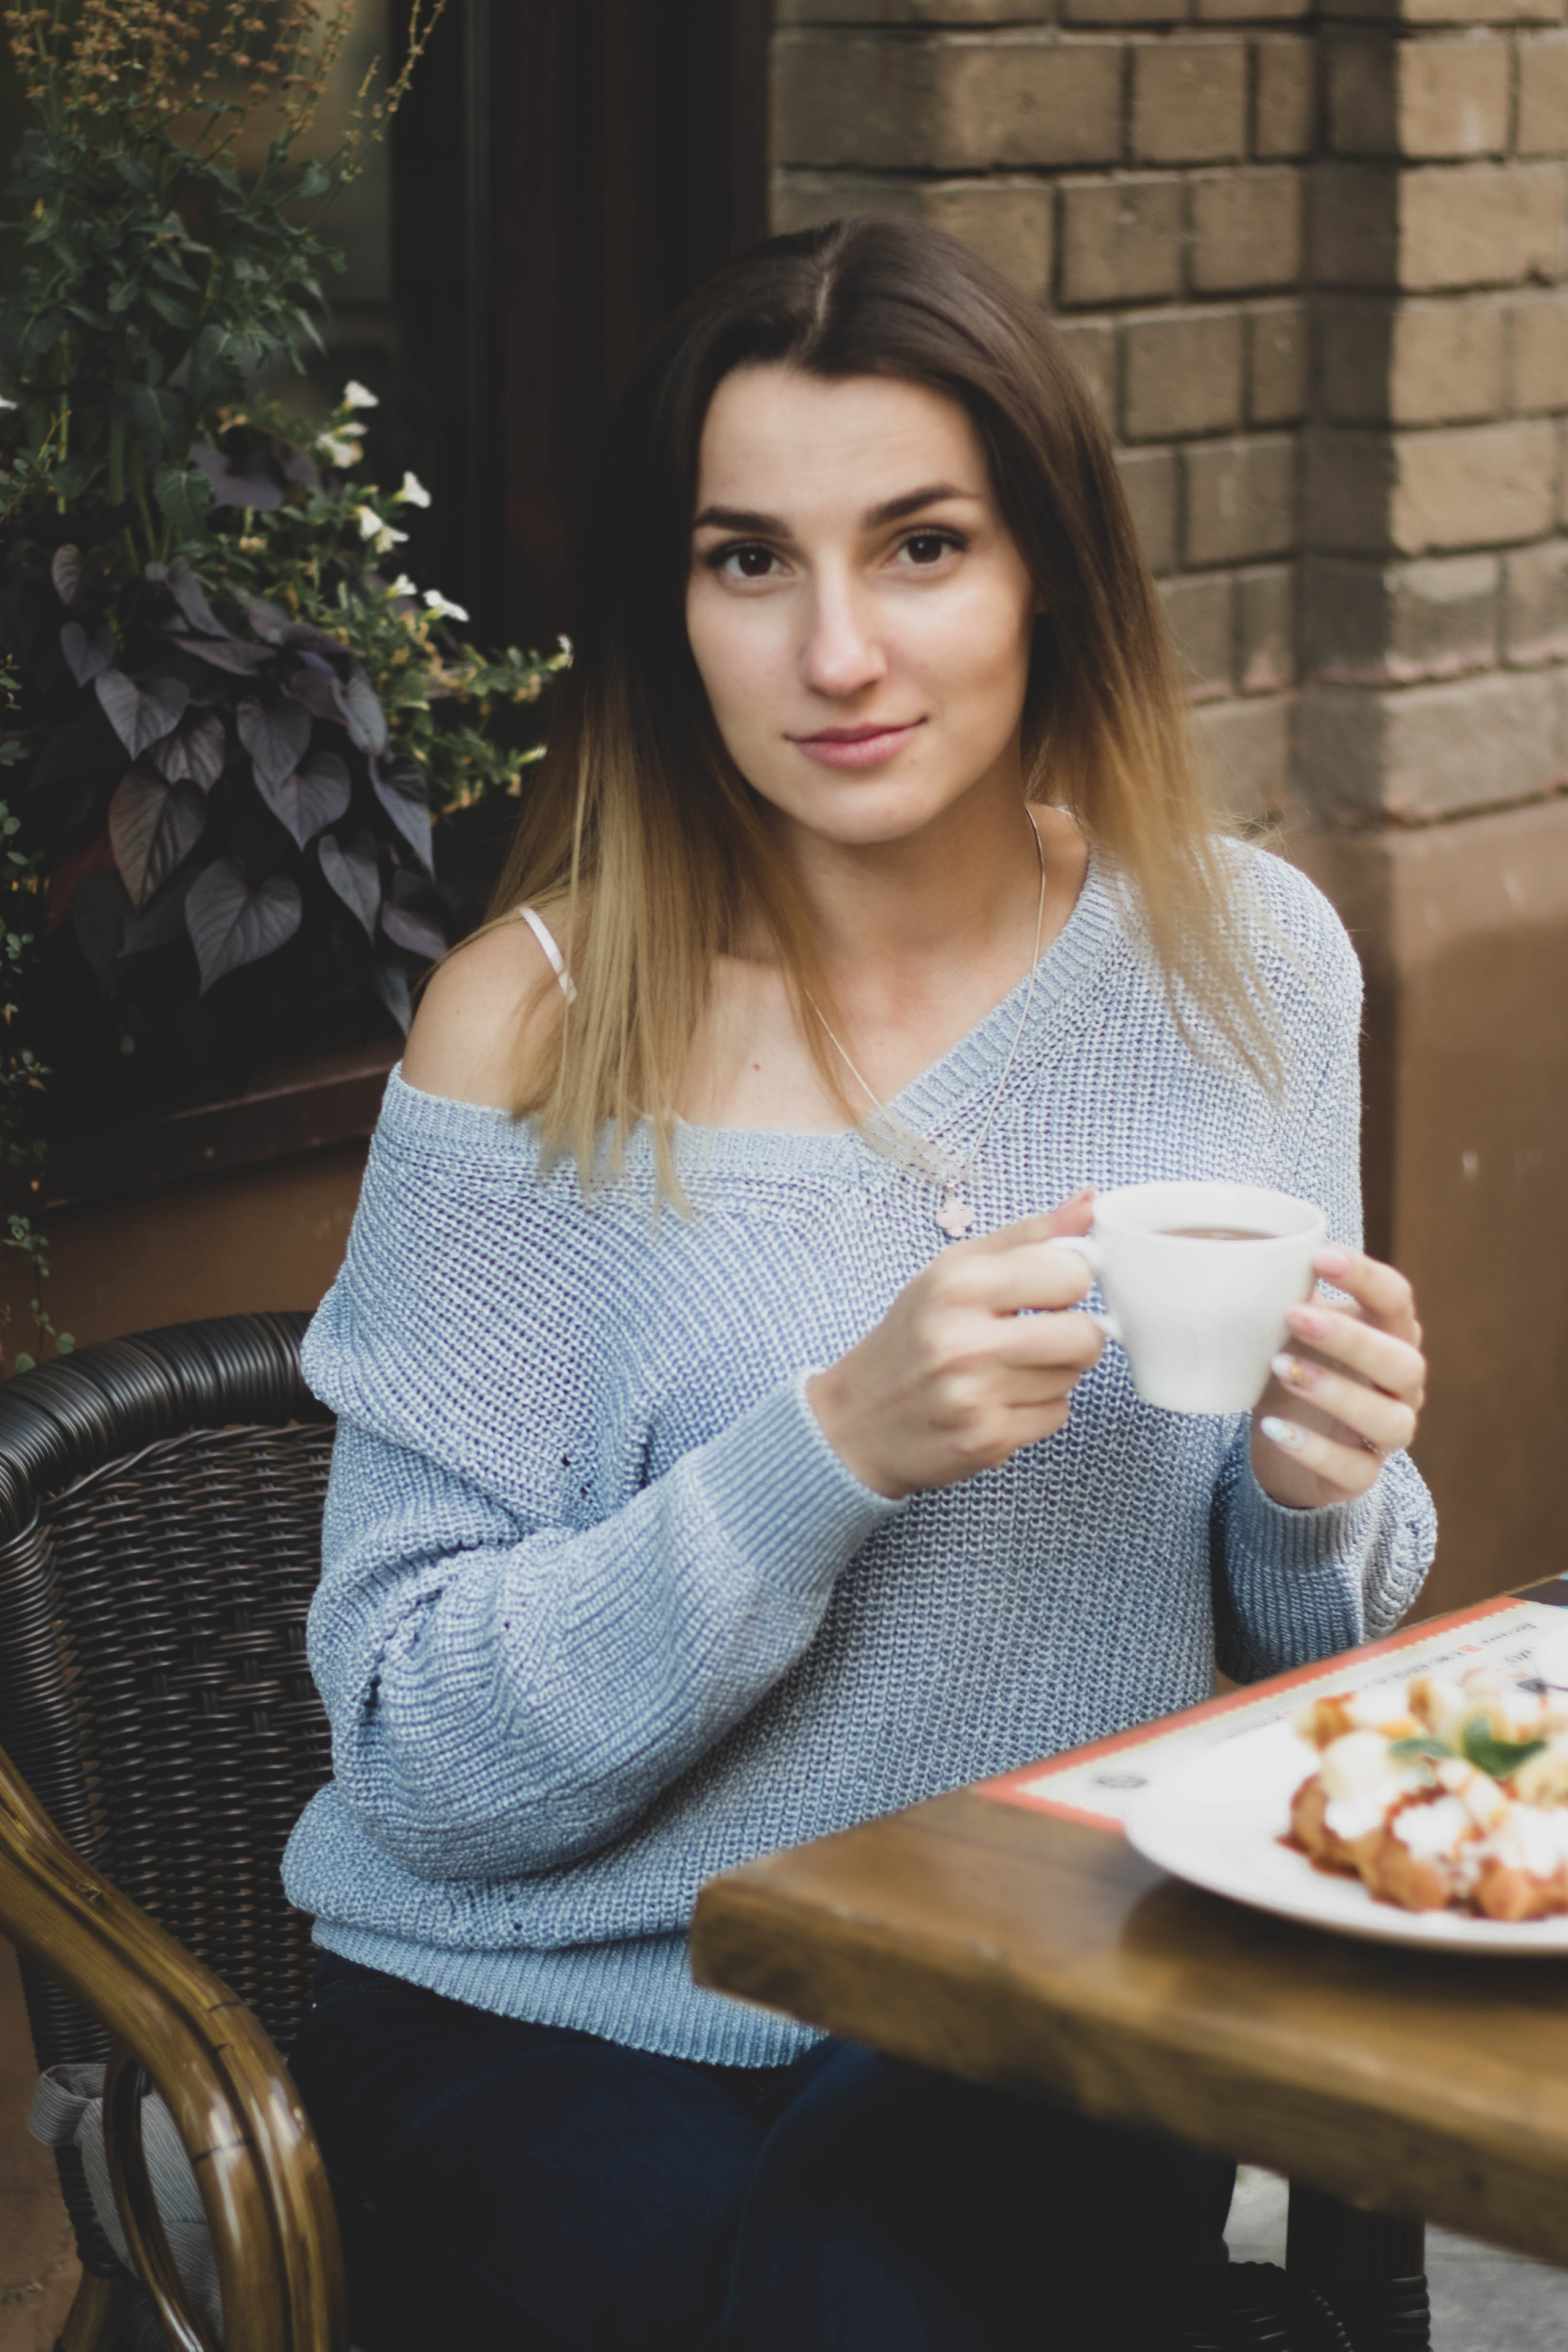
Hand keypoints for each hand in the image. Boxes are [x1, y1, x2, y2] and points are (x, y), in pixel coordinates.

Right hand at [807, 1194, 1103, 1499]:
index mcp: (957, 1283)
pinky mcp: (985, 1439)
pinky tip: (1000, 1401)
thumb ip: (1027, 1236)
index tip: (1048, 1291)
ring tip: (1008, 1369)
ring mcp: (974, 1395)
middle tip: (1042, 1335)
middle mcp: (963, 1339)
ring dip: (1053, 1374)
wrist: (856, 1421)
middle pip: (1084, 1335)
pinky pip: (1056, 1416)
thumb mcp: (954, 1270)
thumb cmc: (912, 1337)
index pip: (1071, 1274)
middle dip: (1075, 1336)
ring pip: (1072, 1378)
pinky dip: (1038, 1410)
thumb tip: (1090, 1201)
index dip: (1068, 1282)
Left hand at [1251, 1247, 1425, 1509]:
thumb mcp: (1291, 1328)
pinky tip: (1273, 1428)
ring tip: (1280, 1368)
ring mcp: (1386, 1435)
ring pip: (1389, 1420)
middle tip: (1295, 1315)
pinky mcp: (1361, 1476)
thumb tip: (1254, 1249)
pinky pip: (1353, 1470)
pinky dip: (1313, 1449)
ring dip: (1337, 1393)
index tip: (1321, 1257)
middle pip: (1402, 1362)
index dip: (1366, 1277)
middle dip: (1351, 1338)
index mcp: (1389, 1336)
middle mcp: (1400, 1387)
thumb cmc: (1296, 1365)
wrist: (1282, 1439)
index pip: (1397, 1300)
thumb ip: (1288, 1293)